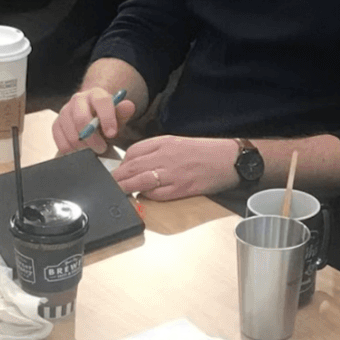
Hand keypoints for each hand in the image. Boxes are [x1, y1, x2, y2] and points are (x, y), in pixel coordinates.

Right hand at [53, 86, 135, 154]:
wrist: (91, 117)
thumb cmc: (106, 119)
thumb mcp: (118, 116)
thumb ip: (123, 112)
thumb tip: (129, 105)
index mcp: (96, 94)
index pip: (101, 102)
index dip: (107, 118)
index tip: (112, 134)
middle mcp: (78, 100)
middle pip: (81, 119)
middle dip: (92, 139)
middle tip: (102, 148)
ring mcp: (65, 111)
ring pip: (70, 133)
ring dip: (83, 147)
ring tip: (92, 150)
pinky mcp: (56, 124)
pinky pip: (61, 141)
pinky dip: (71, 150)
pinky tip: (80, 150)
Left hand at [114, 136, 236, 199]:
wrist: (231, 159)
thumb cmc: (206, 152)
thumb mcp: (179, 143)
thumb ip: (158, 151)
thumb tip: (139, 164)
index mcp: (164, 142)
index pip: (134, 152)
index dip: (122, 163)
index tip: (118, 171)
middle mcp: (166, 155)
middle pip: (132, 167)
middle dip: (117, 177)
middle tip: (109, 185)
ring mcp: (173, 172)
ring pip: (140, 180)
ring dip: (125, 188)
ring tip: (117, 192)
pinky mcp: (181, 188)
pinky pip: (157, 194)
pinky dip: (147, 196)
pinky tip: (142, 197)